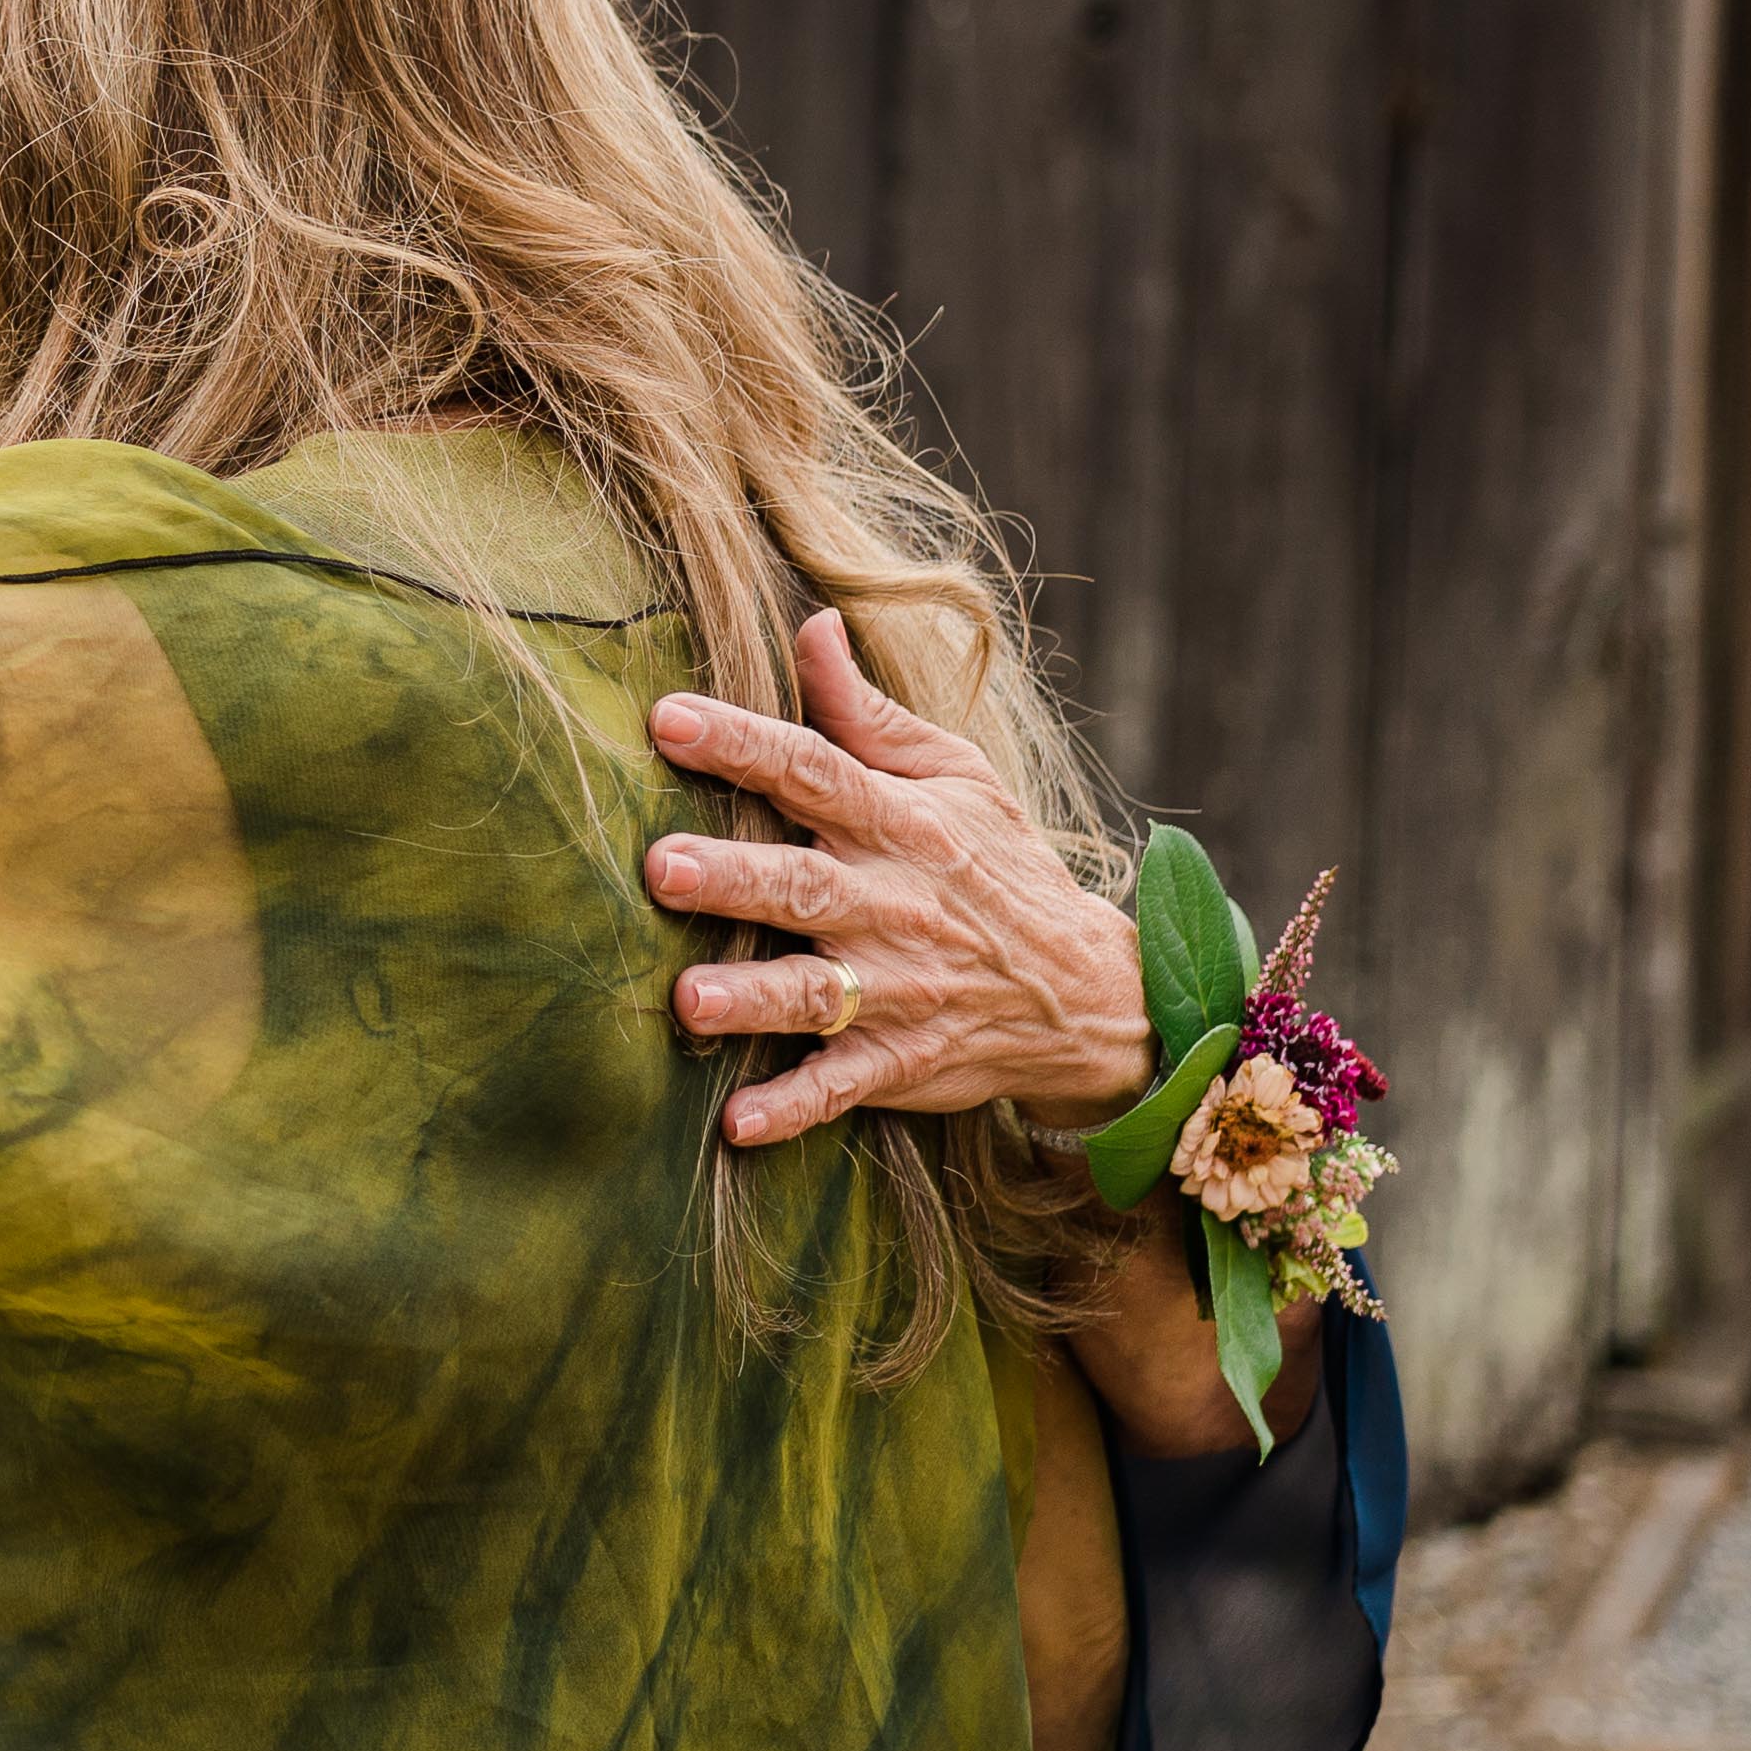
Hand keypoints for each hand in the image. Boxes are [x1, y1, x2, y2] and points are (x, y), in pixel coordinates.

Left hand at [644, 611, 1151, 1148]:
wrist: (1089, 990)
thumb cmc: (998, 866)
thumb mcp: (954, 775)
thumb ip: (865, 713)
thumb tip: (809, 623)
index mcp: (900, 824)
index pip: (814, 771)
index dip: (743, 744)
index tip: (667, 718)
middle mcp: (893, 904)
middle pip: (804, 885)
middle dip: (734, 876)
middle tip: (661, 867)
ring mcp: (897, 989)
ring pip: (814, 994)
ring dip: (751, 1001)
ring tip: (688, 1001)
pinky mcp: (900, 1060)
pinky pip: (841, 1087)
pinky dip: (793, 1109)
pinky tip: (735, 1126)